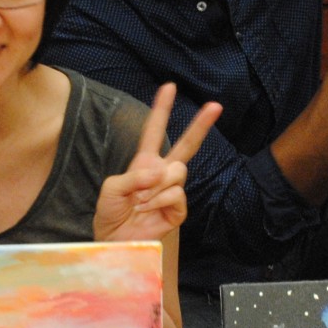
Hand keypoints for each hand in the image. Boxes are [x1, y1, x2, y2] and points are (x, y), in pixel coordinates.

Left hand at [93, 84, 222, 245]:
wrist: (115, 241)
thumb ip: (133, 176)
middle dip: (201, 125)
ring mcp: (173, 190)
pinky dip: (159, 200)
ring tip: (141, 201)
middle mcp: (162, 173)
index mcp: (145, 162)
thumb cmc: (111, 213)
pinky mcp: (179, 209)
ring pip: (177, 172)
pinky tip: (149, 210)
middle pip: (187, 145)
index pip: (154, 131)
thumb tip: (160, 172)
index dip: (161, 109)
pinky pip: (176, 194)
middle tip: (216, 105)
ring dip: (156, 186)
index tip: (169, 86)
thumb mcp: (112, 188)